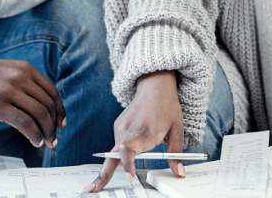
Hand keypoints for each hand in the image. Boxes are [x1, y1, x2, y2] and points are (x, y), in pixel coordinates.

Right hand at [0, 47, 65, 148]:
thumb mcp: (6, 72)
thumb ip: (23, 83)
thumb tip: (39, 106)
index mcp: (24, 68)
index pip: (51, 91)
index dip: (59, 110)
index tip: (61, 122)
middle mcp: (20, 77)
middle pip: (48, 104)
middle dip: (54, 124)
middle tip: (55, 137)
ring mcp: (8, 91)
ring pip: (39, 114)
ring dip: (47, 131)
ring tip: (46, 141)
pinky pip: (24, 123)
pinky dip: (34, 134)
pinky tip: (35, 140)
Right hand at [88, 71, 185, 192]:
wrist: (154, 85)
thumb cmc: (167, 107)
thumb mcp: (177, 130)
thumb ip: (176, 154)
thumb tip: (179, 173)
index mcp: (146, 131)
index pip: (131, 149)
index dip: (128, 162)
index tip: (129, 176)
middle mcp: (130, 129)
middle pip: (113, 155)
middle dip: (103, 174)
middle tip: (91, 190)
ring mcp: (121, 127)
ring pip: (114, 152)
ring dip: (110, 168)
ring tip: (96, 185)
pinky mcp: (118, 126)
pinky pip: (117, 145)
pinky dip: (118, 155)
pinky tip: (126, 155)